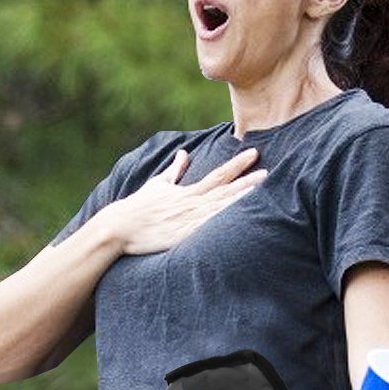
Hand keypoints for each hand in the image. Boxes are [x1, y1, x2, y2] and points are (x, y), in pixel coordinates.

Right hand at [99, 148, 264, 257]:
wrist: (120, 227)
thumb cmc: (138, 207)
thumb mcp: (157, 185)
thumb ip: (175, 170)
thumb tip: (184, 153)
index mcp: (187, 191)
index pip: (218, 174)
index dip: (237, 164)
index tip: (254, 153)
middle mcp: (191, 203)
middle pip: (224, 190)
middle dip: (246, 181)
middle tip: (268, 171)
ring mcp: (188, 220)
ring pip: (220, 207)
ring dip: (241, 199)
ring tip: (261, 191)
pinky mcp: (183, 236)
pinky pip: (209, 229)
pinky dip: (224, 222)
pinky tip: (239, 220)